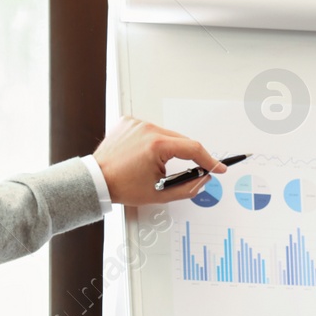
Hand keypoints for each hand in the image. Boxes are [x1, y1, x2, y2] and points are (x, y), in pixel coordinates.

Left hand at [92, 115, 226, 206]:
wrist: (97, 180)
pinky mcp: (129, 122)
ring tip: (153, 165)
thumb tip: (203, 178)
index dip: (209, 160)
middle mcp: (148, 129)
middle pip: (181, 141)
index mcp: (157, 145)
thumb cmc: (122, 186)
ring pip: (167, 135)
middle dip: (186, 156)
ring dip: (168, 149)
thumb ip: (188, 187)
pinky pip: (150, 130)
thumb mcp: (160, 194)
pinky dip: (152, 142)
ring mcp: (137, 124)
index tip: (219, 167)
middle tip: (181, 172)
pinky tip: (143, 154)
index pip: (193, 148)